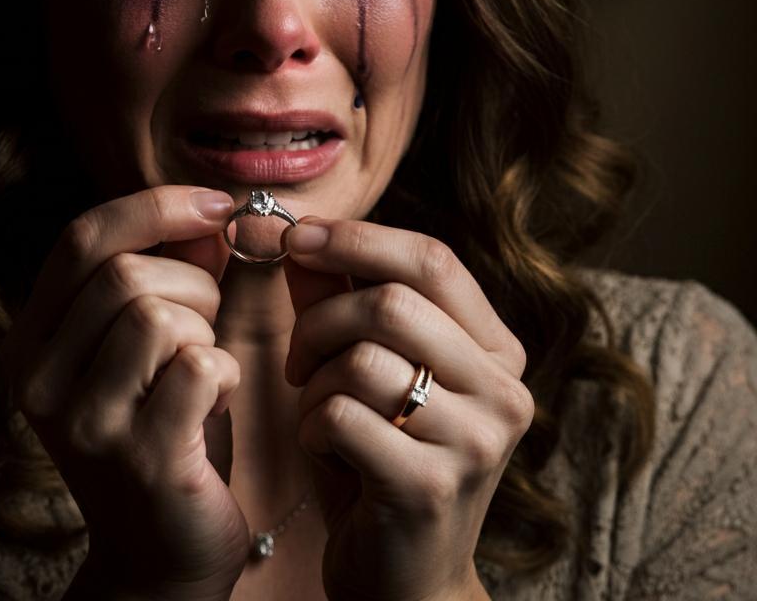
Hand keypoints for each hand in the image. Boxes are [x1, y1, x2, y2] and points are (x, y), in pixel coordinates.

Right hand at [1, 186, 250, 600]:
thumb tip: (207, 214)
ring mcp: (84, 423)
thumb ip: (171, 271)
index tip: (215, 207)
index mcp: (32, 339)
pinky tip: (217, 399)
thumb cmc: (162, 428)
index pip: (82, 238)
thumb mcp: (151, 343)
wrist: (160, 552)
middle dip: (192, 283)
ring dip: (206, 328)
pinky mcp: (138, 458)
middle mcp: (39, 380)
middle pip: (124, 274)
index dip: (154, 207)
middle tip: (208, 322)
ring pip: (157, 315)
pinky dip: (224, 370)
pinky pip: (197, 366)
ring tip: (205, 366)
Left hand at [282, 218, 531, 600]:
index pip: (433, 258)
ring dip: (314, 381)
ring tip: (318, 409)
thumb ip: (334, 297)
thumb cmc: (378, 456)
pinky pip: (343, 416)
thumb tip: (291, 228)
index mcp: (496, 348)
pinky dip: (313, 426)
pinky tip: (327, 450)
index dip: (358, 238)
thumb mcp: (360, 367)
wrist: (404, 577)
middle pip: (391, 303)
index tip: (297, 236)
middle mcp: (503, 389)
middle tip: (298, 358)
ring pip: (362, 359)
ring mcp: (477, 441)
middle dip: (320, 321)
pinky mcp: (434, 486)